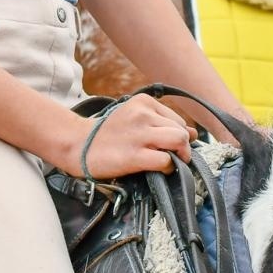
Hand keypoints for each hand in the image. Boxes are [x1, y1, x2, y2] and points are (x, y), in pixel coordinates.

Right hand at [55, 95, 193, 179]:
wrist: (78, 144)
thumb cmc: (108, 134)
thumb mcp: (135, 119)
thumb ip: (163, 123)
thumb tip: (194, 133)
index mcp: (144, 102)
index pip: (177, 119)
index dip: (178, 135)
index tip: (167, 146)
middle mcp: (143, 114)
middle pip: (181, 130)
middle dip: (183, 147)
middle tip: (174, 157)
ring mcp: (139, 134)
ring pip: (179, 141)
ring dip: (180, 156)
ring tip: (169, 163)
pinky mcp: (134, 155)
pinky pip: (166, 160)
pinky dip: (168, 168)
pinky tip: (158, 170)